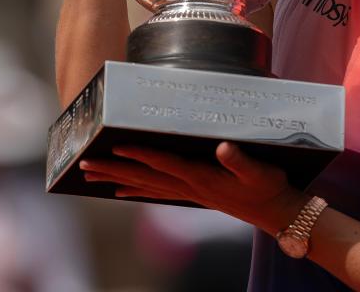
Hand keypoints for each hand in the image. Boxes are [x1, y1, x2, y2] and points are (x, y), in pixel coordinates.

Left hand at [80, 142, 304, 232]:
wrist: (275, 212)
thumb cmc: (268, 187)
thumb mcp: (260, 171)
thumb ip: (240, 159)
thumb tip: (224, 147)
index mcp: (201, 177)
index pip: (163, 163)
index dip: (140, 154)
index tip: (115, 146)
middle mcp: (189, 186)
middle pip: (143, 177)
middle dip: (113, 169)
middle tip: (84, 165)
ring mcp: (188, 192)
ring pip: (144, 185)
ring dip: (116, 179)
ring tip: (92, 174)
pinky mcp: (192, 195)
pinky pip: (155, 193)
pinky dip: (134, 191)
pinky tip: (119, 191)